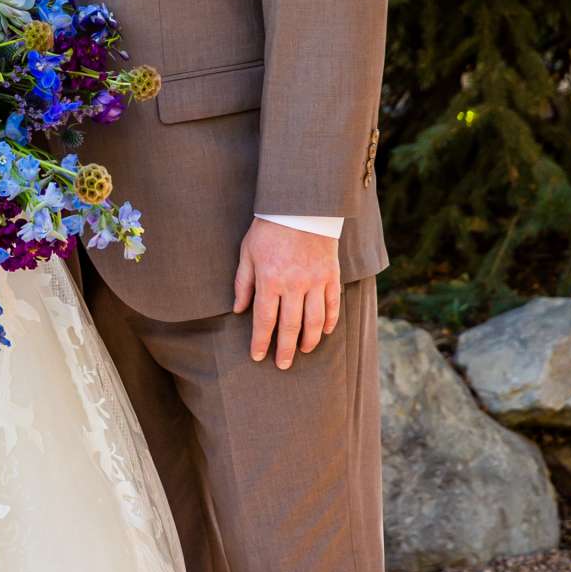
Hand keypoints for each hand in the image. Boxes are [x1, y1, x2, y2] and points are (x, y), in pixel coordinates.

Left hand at [232, 217, 340, 369]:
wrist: (301, 206)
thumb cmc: (269, 229)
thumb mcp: (247, 253)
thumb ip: (243, 283)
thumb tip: (238, 309)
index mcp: (270, 280)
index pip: (264, 320)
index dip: (260, 341)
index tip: (258, 356)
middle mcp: (294, 285)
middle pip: (291, 326)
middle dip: (286, 349)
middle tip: (283, 365)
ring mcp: (315, 281)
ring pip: (314, 320)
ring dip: (309, 340)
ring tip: (304, 351)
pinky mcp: (331, 275)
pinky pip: (333, 304)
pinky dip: (330, 321)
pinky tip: (324, 332)